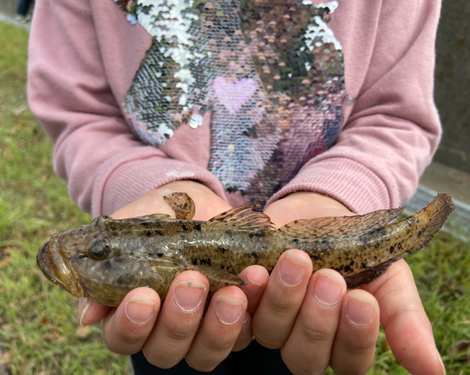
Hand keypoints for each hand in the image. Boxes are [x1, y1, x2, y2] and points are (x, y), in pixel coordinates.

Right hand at [78, 180, 251, 370]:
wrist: (198, 203)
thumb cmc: (157, 216)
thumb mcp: (132, 227)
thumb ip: (109, 265)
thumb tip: (87, 316)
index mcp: (133, 312)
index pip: (123, 337)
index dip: (131, 324)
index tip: (143, 294)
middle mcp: (166, 329)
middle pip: (164, 351)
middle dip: (178, 320)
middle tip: (189, 280)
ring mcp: (202, 329)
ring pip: (204, 353)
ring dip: (217, 325)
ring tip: (230, 289)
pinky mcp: (236, 322)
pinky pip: (246, 334)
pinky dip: (251, 312)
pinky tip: (254, 281)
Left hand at [238, 192, 444, 374]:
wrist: (321, 208)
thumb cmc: (359, 247)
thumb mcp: (388, 278)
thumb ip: (405, 321)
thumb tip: (433, 373)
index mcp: (341, 341)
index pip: (348, 360)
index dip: (354, 336)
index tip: (362, 299)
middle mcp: (304, 339)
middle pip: (304, 355)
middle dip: (316, 318)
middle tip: (328, 277)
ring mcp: (271, 319)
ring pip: (270, 332)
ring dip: (283, 299)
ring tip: (296, 260)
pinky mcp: (246, 298)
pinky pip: (241, 309)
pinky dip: (248, 293)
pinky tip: (255, 272)